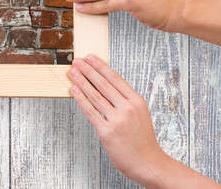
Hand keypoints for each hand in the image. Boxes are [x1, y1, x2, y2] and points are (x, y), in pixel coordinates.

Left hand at [69, 55, 167, 185]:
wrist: (149, 163)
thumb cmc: (142, 139)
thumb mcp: (140, 113)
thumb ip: (124, 100)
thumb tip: (104, 84)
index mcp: (136, 101)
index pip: (115, 78)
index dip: (100, 66)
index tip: (90, 57)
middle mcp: (127, 108)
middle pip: (103, 84)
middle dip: (88, 70)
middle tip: (77, 61)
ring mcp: (117, 120)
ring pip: (95, 96)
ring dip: (81, 82)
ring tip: (72, 72)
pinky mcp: (107, 132)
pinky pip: (90, 112)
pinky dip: (80, 99)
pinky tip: (73, 90)